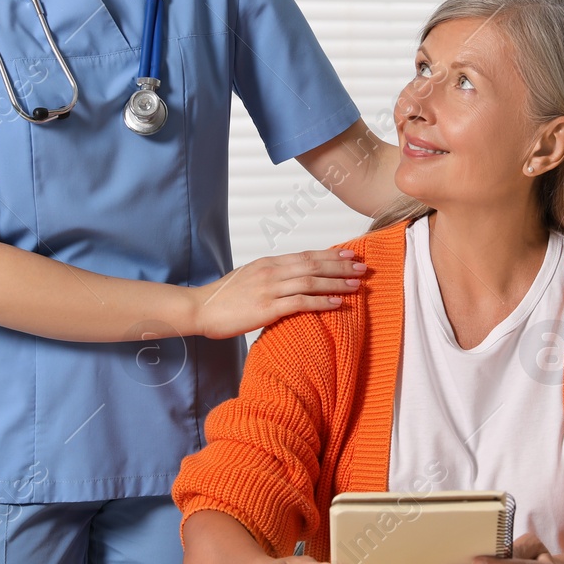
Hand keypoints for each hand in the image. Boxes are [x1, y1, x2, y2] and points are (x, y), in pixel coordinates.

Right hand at [190, 249, 368, 338]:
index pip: (306, 255)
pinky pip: (300, 302)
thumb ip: (271, 276)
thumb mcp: (249, 278)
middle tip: (362, 267)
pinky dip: (321, 302)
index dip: (330, 255)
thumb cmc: (223, 297)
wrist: (200, 308)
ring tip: (357, 285)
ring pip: (311, 281)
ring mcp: (269, 289)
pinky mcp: (266, 308)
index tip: (350, 255)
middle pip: (313, 265)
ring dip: (336, 283)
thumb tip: (291, 278)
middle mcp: (271, 271)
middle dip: (340, 266)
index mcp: (268, 263)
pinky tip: (337, 304)